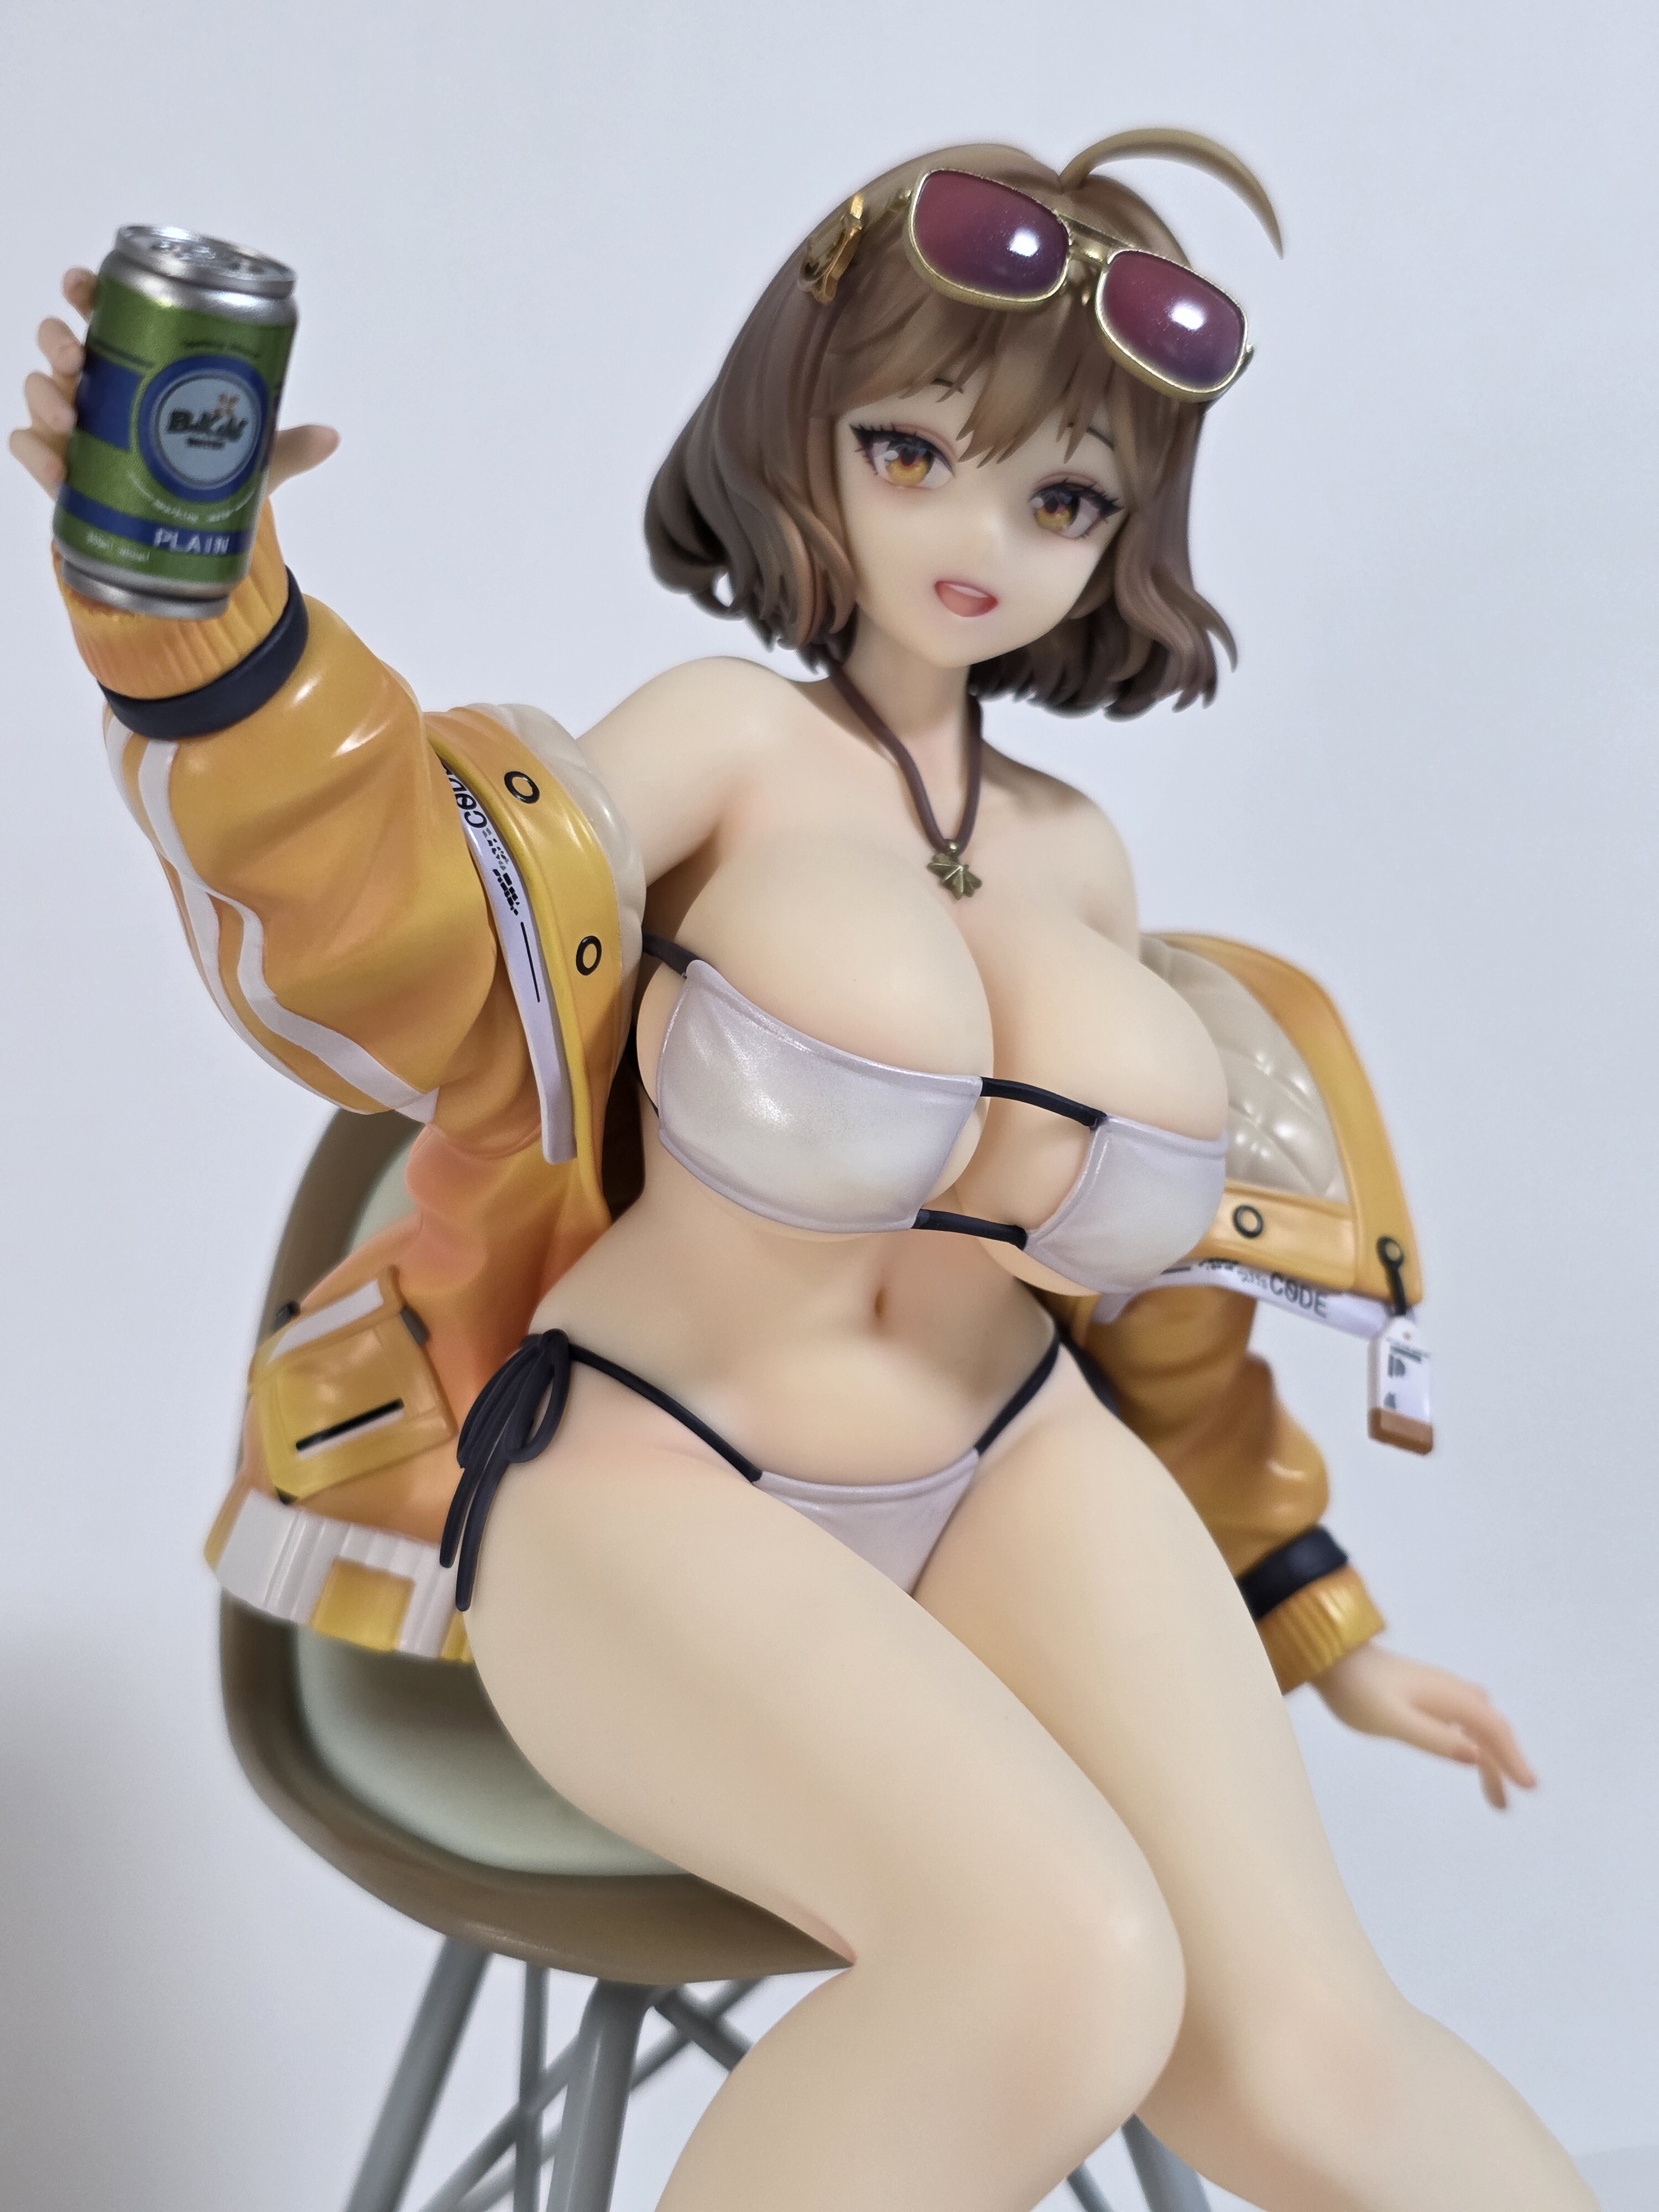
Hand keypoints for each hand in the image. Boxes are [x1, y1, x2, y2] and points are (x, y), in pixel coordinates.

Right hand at [9, 266, 337, 495]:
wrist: (177, 537)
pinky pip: (29, 448)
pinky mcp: (56, 464)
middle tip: (76, 354)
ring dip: (44, 394)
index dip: (87, 289)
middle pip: (58, 342)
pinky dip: (35, 454)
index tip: (85, 285)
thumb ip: (282, 447)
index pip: (100, 311)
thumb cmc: (202, 479)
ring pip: (37, 389)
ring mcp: (70, 423)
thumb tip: (332, 436)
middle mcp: (94, 385)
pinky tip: (57, 468)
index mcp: (134, 365)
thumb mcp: (245, 462)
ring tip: (70, 415)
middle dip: (58, 338)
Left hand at [1313, 1641, 1537, 1809]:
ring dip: (1490, 1756)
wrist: (1331, 1657)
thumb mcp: (1392, 1720)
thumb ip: (1434, 1738)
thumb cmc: (1357, 1691)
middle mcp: (1451, 1690)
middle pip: (1490, 1728)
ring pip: (1477, 1724)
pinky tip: (1466, 1754)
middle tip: (1505, 1804)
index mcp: (1449, 1696)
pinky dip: (1472, 1741)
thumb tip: (1477, 1756)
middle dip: (1505, 1763)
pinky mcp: (1424, 1693)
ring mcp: (1438, 1690)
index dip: (1514, 1758)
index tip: (1529, 1789)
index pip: (1493, 1729)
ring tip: (1492, 1794)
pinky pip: (1461, 1719)